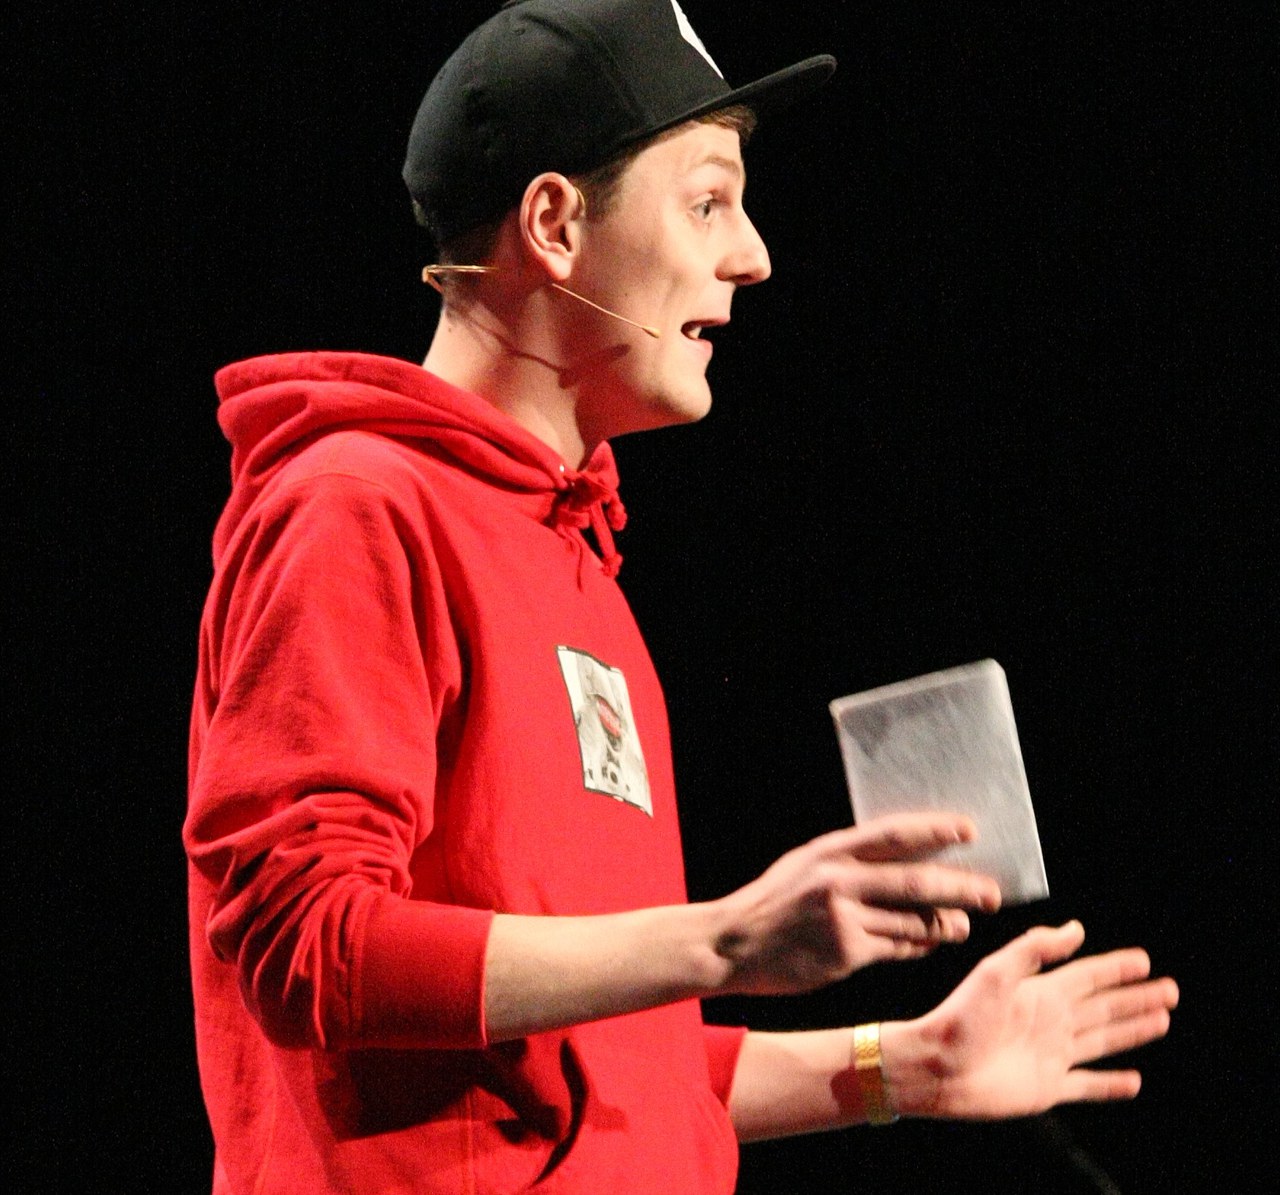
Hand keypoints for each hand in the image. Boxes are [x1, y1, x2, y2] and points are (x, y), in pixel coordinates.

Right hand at [710, 813, 1001, 995]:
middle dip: (961, 887)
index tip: (969, 830)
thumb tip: (902, 860)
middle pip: (917, 882)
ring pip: (912, 922)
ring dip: (944, 925)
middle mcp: (839, 881)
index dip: (935, 830)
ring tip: (962, 926)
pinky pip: (895, 949)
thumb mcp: (804, 867)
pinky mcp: (845, 954)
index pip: (894, 834)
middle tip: (992, 893)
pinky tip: (927, 945)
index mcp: (830, 851)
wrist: (731, 944)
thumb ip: (848, 862)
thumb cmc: (772, 904)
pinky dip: (916, 947)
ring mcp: (843, 919)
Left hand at [881, 921, 1178, 1118]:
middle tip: (1169, 989)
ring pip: (1103, 1040)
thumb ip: (1034, 949)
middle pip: (1104, 1007)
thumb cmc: (960, 1017)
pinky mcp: (1048, 1088)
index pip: (1088, 976)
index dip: (1116, 969)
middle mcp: (1050, 1022)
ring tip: (1161, 1020)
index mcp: (1039, 993)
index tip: (1144, 960)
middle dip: (1135, 998)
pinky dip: (1111, 1085)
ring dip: (1132, 1030)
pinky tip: (1134, 1080)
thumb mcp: (996, 972)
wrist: (937, 1066)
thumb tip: (1076, 929)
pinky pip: (1088, 1085)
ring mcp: (1052, 1056)